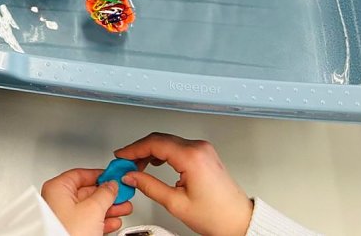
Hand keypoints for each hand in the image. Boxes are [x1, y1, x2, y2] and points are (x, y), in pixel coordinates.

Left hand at [41, 169, 132, 235]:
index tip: (114, 175)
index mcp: (57, 189)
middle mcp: (58, 201)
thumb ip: (105, 193)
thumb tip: (111, 185)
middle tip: (122, 193)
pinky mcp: (70, 229)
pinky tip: (114, 221)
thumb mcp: (92, 209)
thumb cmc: (67, 232)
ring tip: (123, 208)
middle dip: (108, 194)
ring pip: (90, 207)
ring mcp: (64, 216)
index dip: (99, 174)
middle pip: (87, 192)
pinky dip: (102, 220)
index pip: (80, 174)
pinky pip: (89, 221)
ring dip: (109, 208)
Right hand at [115, 133, 252, 235]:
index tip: (121, 156)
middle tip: (125, 163)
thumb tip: (131, 176)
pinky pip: (177, 146)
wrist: (239, 221)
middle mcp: (198, 148)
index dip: (133, 149)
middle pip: (159, 139)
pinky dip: (162, 152)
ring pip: (167, 141)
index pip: (154, 143)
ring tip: (137, 166)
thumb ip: (149, 186)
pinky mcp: (204, 154)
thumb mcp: (176, 203)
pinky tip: (154, 162)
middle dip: (139, 150)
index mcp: (192, 157)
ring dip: (149, 150)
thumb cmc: (217, 215)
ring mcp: (203, 149)